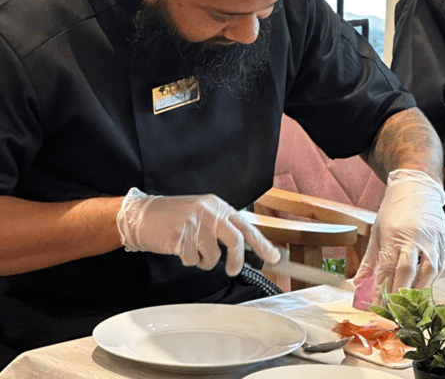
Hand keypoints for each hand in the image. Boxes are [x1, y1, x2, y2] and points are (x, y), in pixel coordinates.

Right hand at [116, 188, 279, 275]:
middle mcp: (210, 212)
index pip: (246, 226)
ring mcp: (195, 223)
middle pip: (235, 240)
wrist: (140, 215)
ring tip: (194, 253)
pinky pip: (194, 259)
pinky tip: (180, 250)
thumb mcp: (202, 213)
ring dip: (205, 261)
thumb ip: (222, 226)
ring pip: (214, 254)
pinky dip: (189, 261)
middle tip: (232, 270)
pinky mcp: (181, 236)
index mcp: (218, 205)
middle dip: (237, 260)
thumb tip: (242, 245)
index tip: (273, 256)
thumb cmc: (172, 216)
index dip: (261, 243)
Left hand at [353, 169, 444, 304]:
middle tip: (392, 313)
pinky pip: (439, 267)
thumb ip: (369, 261)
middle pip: (407, 273)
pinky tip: (421, 288)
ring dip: (417, 292)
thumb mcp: (377, 232)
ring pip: (428, 273)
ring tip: (408, 306)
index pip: (387, 269)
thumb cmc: (394, 210)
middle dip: (399, 296)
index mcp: (394, 235)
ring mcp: (432, 240)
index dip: (381, 291)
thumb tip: (358, 284)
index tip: (377, 308)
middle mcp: (415, 237)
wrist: (417, 187)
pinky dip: (430, 281)